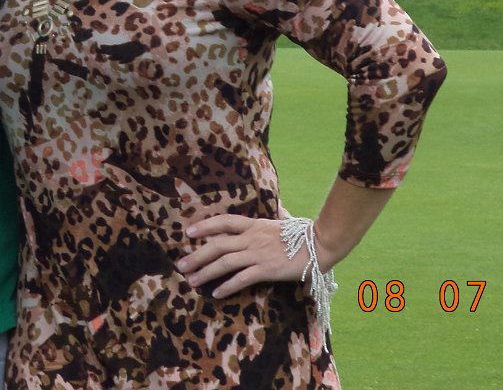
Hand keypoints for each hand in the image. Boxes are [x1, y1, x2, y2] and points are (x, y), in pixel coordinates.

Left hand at [176, 214, 317, 298]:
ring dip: (205, 272)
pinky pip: (241, 279)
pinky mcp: (266, 269)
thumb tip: (280, 209)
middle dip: (196, 255)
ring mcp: (258, 253)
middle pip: (217, 244)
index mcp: (255, 224)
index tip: (188, 231)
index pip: (224, 222)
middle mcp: (252, 238)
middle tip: (181, 265)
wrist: (321, 243)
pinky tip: (216, 293)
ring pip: (224, 262)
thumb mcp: (287, 220)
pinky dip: (227, 286)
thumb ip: (279, 215)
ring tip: (192, 281)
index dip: (205, 225)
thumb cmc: (306, 232)